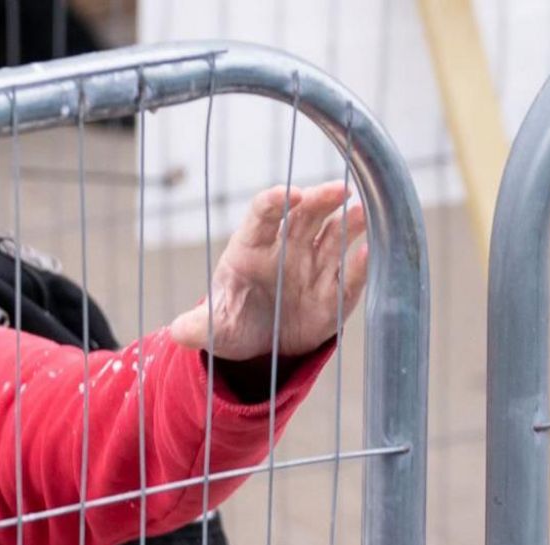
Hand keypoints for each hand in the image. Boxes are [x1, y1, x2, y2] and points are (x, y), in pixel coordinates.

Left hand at [168, 181, 368, 360]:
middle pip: (305, 214)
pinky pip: (351, 274)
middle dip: (321, 198)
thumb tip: (177, 332)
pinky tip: (372, 253)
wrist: (261, 348)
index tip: (289, 194)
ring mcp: (315, 265)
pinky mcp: (337, 290)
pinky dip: (361, 264)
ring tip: (364, 212)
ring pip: (335, 234)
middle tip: (340, 190)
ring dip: (350, 222)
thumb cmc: (233, 324)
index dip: (275, 201)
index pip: (262, 215)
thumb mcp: (213, 328)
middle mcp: (287, 248)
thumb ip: (198, 327)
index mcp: (251, 248)